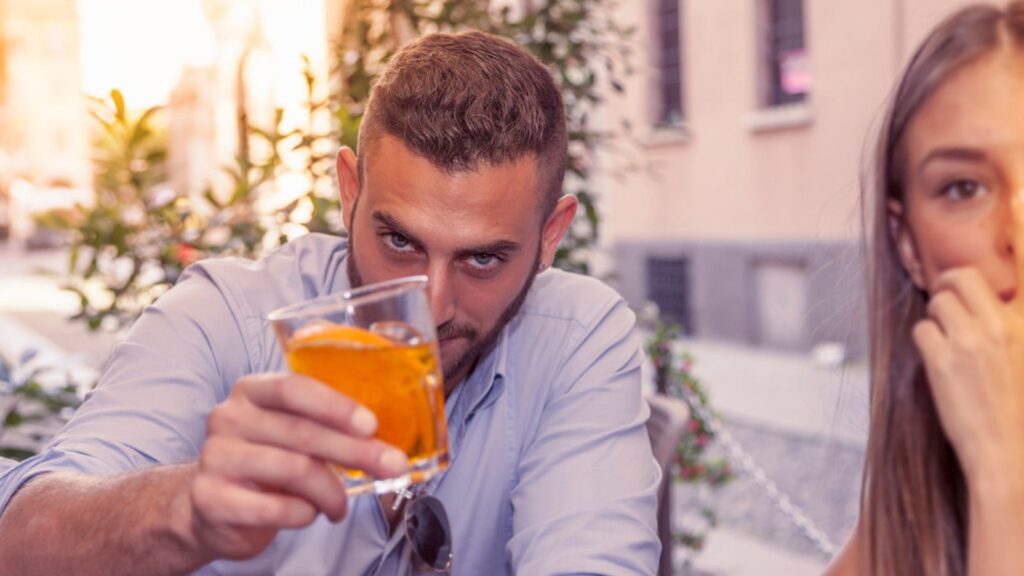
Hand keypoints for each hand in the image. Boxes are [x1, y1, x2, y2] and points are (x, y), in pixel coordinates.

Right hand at [188, 373, 408, 559]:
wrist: (211, 507)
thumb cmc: (265, 464)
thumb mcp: (289, 434)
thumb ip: (323, 427)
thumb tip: (382, 438)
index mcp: (251, 391)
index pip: (294, 389)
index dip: (335, 406)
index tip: (371, 425)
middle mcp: (228, 417)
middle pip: (302, 432)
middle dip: (355, 451)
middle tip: (392, 465)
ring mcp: (216, 457)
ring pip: (294, 470)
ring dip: (331, 492)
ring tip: (340, 506)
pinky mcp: (210, 497)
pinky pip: (274, 507)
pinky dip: (304, 514)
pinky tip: (309, 514)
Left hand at [912, 268, 1023, 482]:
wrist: (1007, 451)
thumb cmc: (1016, 411)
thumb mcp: (1023, 360)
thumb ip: (1008, 331)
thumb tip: (990, 309)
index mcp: (1022, 326)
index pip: (997, 277)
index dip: (979, 271)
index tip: (977, 268)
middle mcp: (999, 327)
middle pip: (960, 277)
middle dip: (946, 287)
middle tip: (943, 304)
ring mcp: (969, 342)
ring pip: (937, 302)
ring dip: (934, 318)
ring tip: (943, 339)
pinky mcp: (942, 360)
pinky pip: (921, 330)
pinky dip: (924, 341)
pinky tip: (935, 359)